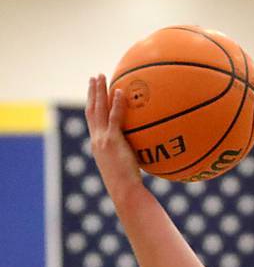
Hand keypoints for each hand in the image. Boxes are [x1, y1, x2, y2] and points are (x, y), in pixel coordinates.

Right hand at [85, 74, 143, 193]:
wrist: (124, 190)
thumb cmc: (129, 183)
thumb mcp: (127, 164)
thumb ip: (130, 152)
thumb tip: (148, 146)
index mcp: (98, 144)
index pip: (92, 120)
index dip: (92, 104)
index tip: (93, 92)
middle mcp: (96, 139)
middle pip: (91, 109)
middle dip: (92, 92)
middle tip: (94, 77)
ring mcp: (102, 139)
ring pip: (98, 109)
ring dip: (99, 91)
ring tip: (101, 76)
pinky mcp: (112, 140)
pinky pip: (114, 118)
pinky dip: (116, 104)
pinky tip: (119, 91)